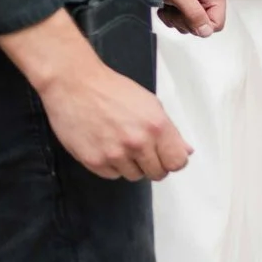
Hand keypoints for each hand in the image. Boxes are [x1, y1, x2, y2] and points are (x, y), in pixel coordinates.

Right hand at [39, 59, 191, 181]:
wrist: (75, 85)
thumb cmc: (111, 90)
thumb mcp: (150, 104)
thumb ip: (170, 131)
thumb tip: (186, 151)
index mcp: (156, 126)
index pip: (177, 162)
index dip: (173, 160)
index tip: (167, 157)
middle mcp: (138, 143)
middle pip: (157, 173)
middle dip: (153, 164)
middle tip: (142, 149)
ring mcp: (115, 154)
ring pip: (134, 176)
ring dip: (131, 165)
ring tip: (120, 143)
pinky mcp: (94, 161)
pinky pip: (112, 175)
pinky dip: (111, 165)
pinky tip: (106, 146)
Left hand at [161, 0, 226, 36]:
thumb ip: (194, 15)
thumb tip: (206, 31)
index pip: (216, 24)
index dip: (199, 25)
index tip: (185, 15)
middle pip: (203, 25)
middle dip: (185, 21)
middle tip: (174, 8)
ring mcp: (200, 1)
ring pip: (192, 25)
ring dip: (176, 19)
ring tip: (169, 5)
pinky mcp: (189, 3)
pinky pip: (183, 20)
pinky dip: (172, 16)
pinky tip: (167, 6)